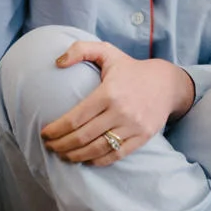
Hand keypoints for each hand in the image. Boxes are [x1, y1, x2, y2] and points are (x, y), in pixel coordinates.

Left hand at [40, 41, 195, 165]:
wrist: (166, 83)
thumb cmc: (130, 68)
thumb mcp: (107, 51)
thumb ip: (80, 50)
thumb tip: (58, 62)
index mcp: (109, 92)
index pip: (75, 118)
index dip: (56, 129)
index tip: (44, 133)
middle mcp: (121, 111)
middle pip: (83, 137)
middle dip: (61, 145)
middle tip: (49, 146)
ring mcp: (133, 126)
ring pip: (98, 149)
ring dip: (76, 156)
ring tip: (63, 155)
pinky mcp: (142, 137)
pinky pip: (116, 155)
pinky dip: (98, 160)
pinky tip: (85, 160)